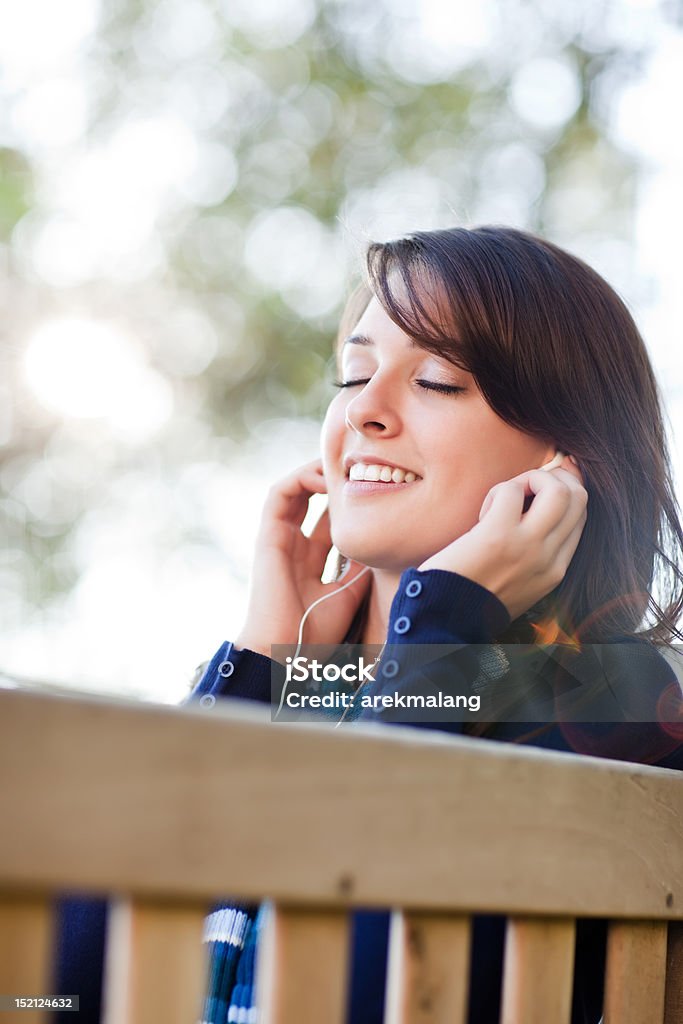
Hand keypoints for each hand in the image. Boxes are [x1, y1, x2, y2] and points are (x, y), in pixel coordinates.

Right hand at [235, 459, 370, 656]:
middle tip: (357, 467)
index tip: (373, 489)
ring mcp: (280, 539)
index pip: (328, 519)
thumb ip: (361, 566)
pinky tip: (326, 479)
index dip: (346, 502)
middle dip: (332, 479)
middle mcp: (294, 546)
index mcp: (310, 561)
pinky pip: (279, 492)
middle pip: (311, 499)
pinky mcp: (268, 534)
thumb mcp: (349, 593)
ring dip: (316, 472)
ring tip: (342, 466)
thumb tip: (382, 542)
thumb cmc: (314, 632)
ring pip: (294, 489)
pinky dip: (301, 478)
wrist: (285, 650)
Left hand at [418, 456, 587, 620]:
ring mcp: (528, 546)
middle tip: (526, 486)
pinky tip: (484, 514)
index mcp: (556, 571)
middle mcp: (550, 559)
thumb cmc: (473, 596)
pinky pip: (511, 490)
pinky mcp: (499, 535)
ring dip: (533, 479)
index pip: (580, 517)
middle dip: (555, 479)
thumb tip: (533, 509)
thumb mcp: (518, 582)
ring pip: (560, 490)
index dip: (565, 493)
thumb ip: (533, 554)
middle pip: (580, 498)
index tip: (539, 490)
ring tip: (508, 498)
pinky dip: (499, 490)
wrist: (446, 620)